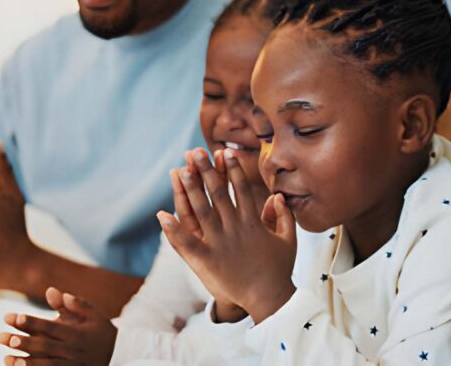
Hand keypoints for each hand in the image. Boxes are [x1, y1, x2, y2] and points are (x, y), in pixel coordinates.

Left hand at [0, 286, 116, 364]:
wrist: (120, 355)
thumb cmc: (102, 331)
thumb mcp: (94, 315)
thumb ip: (74, 304)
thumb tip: (53, 291)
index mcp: (77, 333)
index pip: (51, 327)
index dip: (32, 322)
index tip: (14, 317)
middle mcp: (73, 350)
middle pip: (45, 346)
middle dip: (23, 342)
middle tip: (2, 338)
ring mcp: (72, 365)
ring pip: (46, 364)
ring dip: (25, 362)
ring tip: (6, 358)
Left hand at [159, 148, 295, 323]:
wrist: (270, 298)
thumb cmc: (279, 270)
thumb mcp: (288, 240)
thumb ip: (283, 216)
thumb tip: (277, 196)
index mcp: (253, 222)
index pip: (241, 189)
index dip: (232, 170)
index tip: (224, 152)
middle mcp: (235, 229)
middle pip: (218, 194)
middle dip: (206, 171)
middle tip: (195, 152)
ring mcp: (220, 244)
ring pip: (202, 211)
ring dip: (190, 189)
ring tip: (180, 170)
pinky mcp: (208, 261)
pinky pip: (188, 243)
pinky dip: (174, 230)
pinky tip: (162, 215)